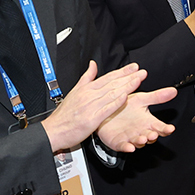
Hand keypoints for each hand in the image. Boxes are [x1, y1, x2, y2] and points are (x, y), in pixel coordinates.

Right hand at [41, 61, 162, 151]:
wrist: (53, 130)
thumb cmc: (64, 115)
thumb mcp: (74, 91)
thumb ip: (86, 78)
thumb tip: (93, 64)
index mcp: (86, 89)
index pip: (108, 77)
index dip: (122, 71)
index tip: (134, 67)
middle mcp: (89, 95)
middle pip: (112, 83)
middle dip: (129, 76)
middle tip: (142, 71)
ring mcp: (90, 106)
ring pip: (111, 93)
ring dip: (126, 86)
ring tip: (138, 80)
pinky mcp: (91, 119)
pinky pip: (106, 109)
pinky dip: (116, 103)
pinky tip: (125, 97)